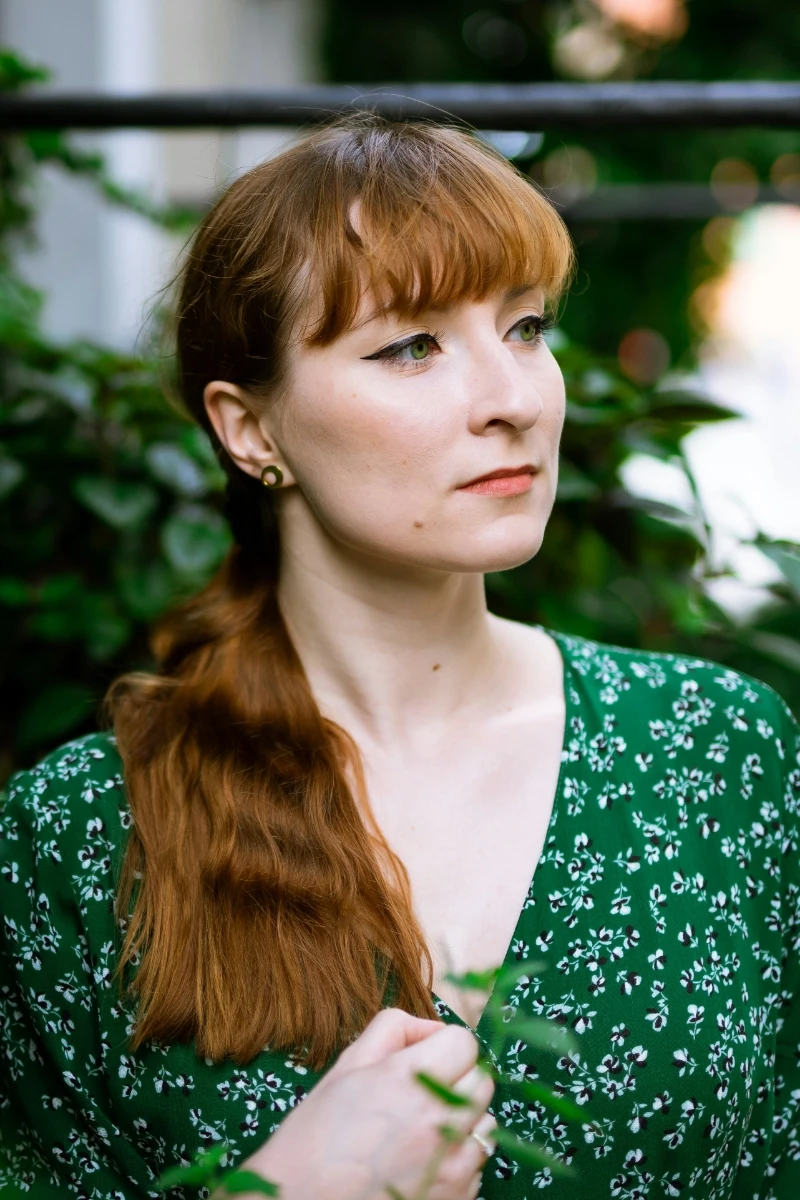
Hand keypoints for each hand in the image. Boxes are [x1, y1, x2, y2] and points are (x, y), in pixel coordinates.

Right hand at [238, 1007, 496, 1199]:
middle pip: (482, 1082)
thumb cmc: (315, 1136)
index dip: (445, 1045)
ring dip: (463, 1121)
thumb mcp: (346, 1067)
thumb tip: (428, 1030)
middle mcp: (438, 1120)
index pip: (465, 1043)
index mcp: (410, 1079)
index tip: (427, 1057)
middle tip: (425, 1092)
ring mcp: (450, 1164)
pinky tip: (422, 1163)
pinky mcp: (456, 1197)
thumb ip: (392, 1030)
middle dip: (459, 1079)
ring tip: (424, 1131)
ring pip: (486, 1124)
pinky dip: (458, 1160)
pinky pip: (477, 1165)